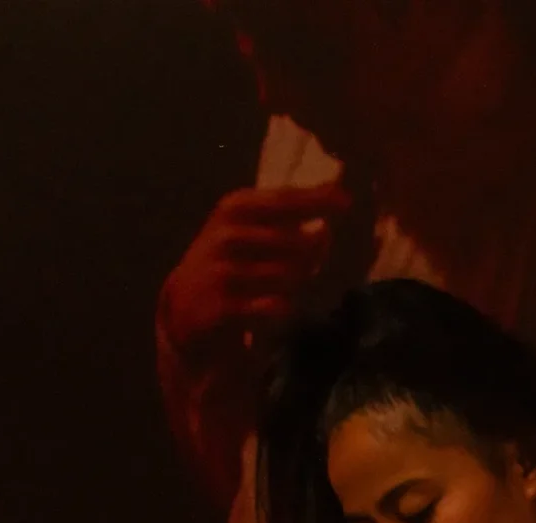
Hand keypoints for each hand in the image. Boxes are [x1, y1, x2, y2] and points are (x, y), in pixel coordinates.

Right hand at [158, 184, 351, 357]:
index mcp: (235, 207)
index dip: (317, 200)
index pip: (284, 201)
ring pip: (290, 277)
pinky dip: (283, 308)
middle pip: (296, 243)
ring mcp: (223, 271)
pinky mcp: (224, 306)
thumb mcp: (256, 227)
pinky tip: (272, 306)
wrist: (188, 302)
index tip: (348, 200)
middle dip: (312, 257)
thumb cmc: (232, 259)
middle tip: (309, 265)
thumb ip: (294, 214)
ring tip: (280, 287)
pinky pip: (276, 307)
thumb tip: (341, 200)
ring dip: (296, 285)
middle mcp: (227, 234)